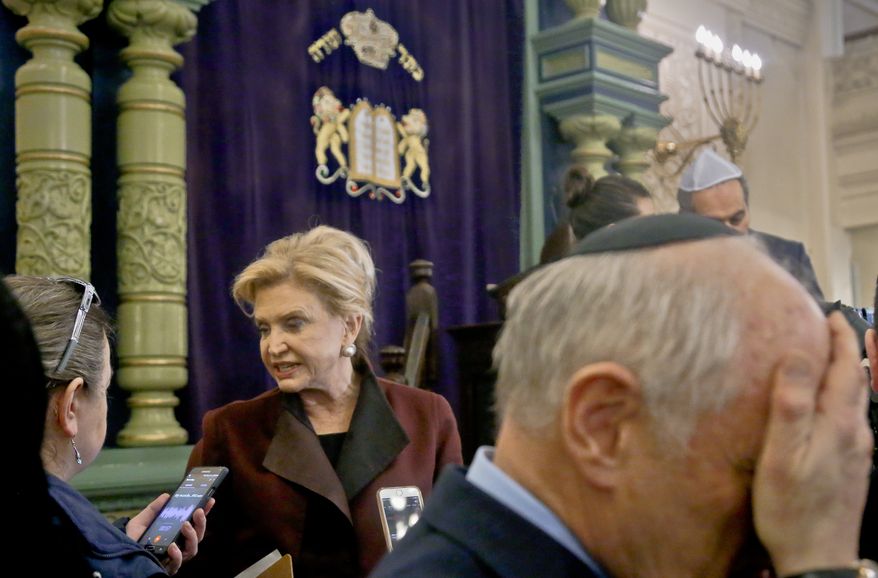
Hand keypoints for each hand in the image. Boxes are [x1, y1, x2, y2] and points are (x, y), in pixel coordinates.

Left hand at [126, 494, 215, 574]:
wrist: (118, 555)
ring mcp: (174, 558)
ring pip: (192, 550)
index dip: (204, 513)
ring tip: (185, 525)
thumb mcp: (142, 521)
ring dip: (192, 536)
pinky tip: (172, 546)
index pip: (195, 524)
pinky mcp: (166, 568)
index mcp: (176, 534)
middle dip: (201, 523)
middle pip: (198, 536)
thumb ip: (154, 509)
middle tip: (198, 511)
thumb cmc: (132, 540)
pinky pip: (177, 563)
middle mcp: (179, 547)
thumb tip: (166, 496)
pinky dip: (177, 554)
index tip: (210, 500)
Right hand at [753, 312, 873, 576]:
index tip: (830, 315)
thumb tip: (798, 356)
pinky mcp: (853, 469)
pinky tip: (827, 409)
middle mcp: (855, 435)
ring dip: (845, 375)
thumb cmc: (791, 510)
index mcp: (838, 425)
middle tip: (828, 330)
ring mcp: (857, 453)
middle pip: (856, 382)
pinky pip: (852, 421)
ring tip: (826, 361)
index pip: (846, 369)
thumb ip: (791, 405)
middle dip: (846, 351)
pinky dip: (842, 399)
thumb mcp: (781, 455)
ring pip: (857, 402)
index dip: (840, 339)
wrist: (818, 558)